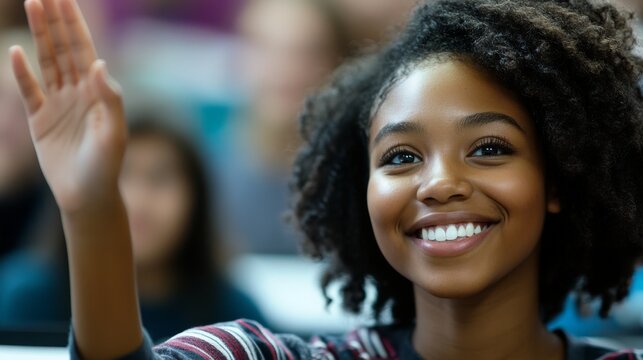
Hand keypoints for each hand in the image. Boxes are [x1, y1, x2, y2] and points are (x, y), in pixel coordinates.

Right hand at [10, 0, 125, 212]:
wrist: (87, 195)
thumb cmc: (106, 166)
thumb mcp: (113, 132)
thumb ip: (108, 98)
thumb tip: (98, 63)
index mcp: (98, 93)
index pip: (85, 51)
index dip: (75, 25)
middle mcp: (78, 93)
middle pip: (64, 50)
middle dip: (55, 22)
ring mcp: (58, 105)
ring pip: (47, 63)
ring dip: (40, 36)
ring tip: (32, 6)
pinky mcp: (40, 120)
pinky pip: (29, 91)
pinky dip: (22, 73)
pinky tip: (16, 52)